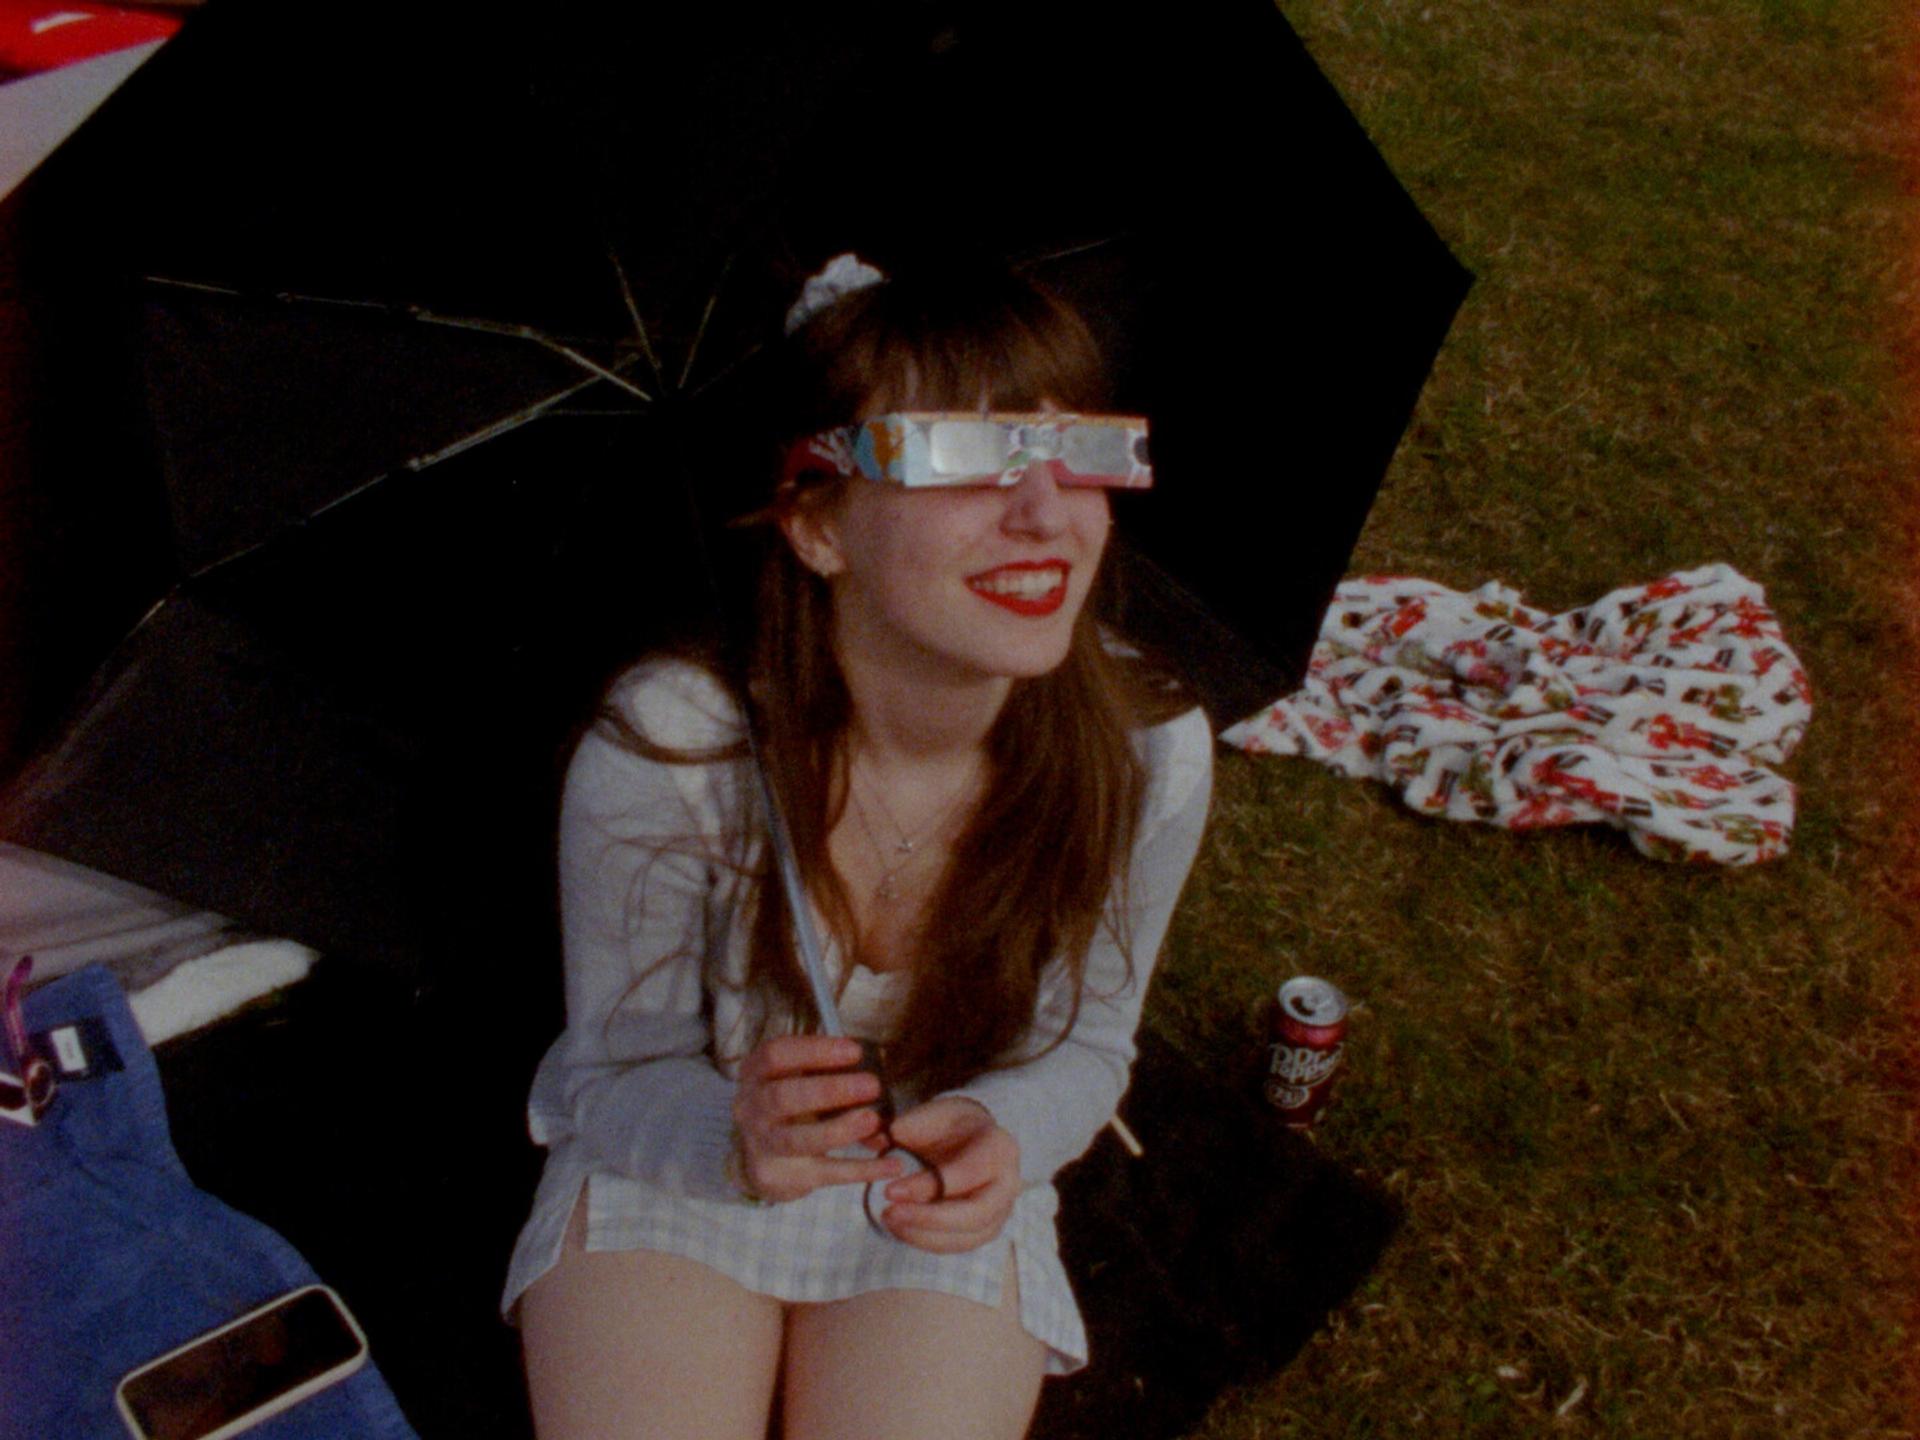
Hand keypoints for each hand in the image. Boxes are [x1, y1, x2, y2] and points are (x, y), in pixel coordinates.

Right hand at [732, 1035, 903, 1203]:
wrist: (757, 1157)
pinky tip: (892, 1166)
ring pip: (797, 1140)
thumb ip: (826, 1068)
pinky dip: (861, 1170)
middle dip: (829, 1091)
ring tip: (873, 1120)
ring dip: (838, 1130)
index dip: (815, 1050)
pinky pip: (825, 1173)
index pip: (776, 1054)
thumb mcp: (794, 1078)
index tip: (856, 1051)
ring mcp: (762, 1146)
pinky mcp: (781, 1178)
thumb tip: (878, 1059)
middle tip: (872, 1085)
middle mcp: (751, 1108)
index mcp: (755, 1074)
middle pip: (782, 1097)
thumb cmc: (788, 1103)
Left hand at [873, 1096, 1020, 1252]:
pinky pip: (959, 1244)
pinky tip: (900, 1227)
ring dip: (924, 1234)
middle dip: (928, 1218)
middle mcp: (1008, 1183)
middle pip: (975, 1214)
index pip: (966, 1174)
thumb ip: (910, 1125)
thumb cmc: (950, 1124)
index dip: (927, 1186)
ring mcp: (1001, 1210)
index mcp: (1000, 1147)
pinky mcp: (986, 1229)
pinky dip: (927, 1241)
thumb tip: (884, 1143)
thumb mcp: (933, 1113)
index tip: (889, 1190)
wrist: (970, 1137)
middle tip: (889, 1213)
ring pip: (967, 1237)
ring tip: (889, 1219)